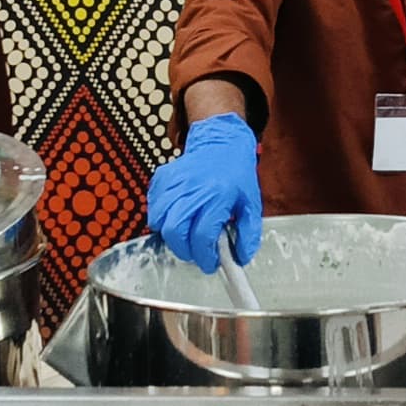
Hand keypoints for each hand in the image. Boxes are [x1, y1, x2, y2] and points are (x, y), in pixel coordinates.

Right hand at [145, 113, 262, 273]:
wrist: (222, 143)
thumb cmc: (237, 174)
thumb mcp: (252, 204)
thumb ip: (249, 234)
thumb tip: (241, 258)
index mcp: (217, 195)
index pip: (202, 235)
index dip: (205, 256)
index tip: (210, 262)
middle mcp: (193, 188)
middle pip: (175, 232)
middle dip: (184, 250)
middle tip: (195, 251)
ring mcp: (174, 182)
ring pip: (159, 221)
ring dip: (171, 235)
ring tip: (187, 232)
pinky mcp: (162, 178)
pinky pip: (153, 207)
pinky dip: (162, 218)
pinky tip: (177, 215)